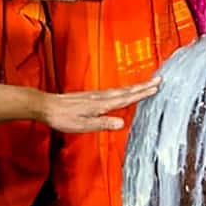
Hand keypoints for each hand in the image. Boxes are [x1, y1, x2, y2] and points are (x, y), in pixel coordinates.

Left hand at [39, 77, 159, 131]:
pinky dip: (124, 89)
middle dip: (143, 86)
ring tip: (147, 83)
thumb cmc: (63, 118)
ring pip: (121, 90)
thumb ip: (102, 124)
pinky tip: (124, 91)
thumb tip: (121, 123)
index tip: (155, 88)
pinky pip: (113, 91)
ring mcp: (96, 95)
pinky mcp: (92, 96)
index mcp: (101, 104)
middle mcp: (101, 97)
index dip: (141, 93)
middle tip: (158, 80)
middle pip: (126, 90)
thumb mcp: (83, 125)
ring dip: (135, 86)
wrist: (47, 106)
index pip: (126, 98)